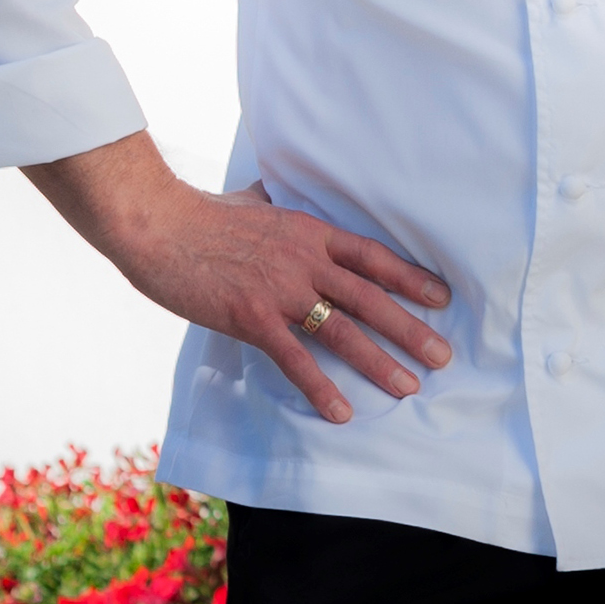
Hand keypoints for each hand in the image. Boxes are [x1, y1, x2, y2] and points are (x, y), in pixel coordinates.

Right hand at [22, 131, 453, 423]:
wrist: (160, 225)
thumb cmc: (204, 214)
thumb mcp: (253, 201)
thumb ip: (273, 203)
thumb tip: (272, 192)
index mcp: (311, 232)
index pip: (374, 257)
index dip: (411, 278)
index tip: (442, 297)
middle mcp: (306, 261)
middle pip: (371, 298)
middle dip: (411, 329)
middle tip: (444, 356)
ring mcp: (281, 291)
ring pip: (344, 331)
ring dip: (380, 362)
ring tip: (410, 387)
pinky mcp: (252, 318)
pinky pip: (295, 359)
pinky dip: (322, 387)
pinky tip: (343, 411)